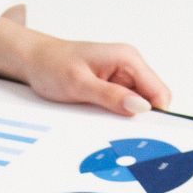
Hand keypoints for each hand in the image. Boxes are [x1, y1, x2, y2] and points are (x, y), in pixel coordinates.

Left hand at [0, 16, 171, 115]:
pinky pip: (123, 105)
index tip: (142, 134)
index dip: (155, 115)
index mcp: (127, 58)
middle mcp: (129, 66)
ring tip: (103, 122)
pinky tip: (100, 118)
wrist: (34, 60)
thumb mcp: (79, 84)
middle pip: (151, 101)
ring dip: (125, 118)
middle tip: (117, 132)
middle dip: (139, 118)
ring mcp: (121, 77)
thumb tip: (140, 107)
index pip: (159, 92)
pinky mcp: (112, 86)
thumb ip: (111, 96)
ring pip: (137, 106)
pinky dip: (115, 116)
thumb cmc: (52, 65)